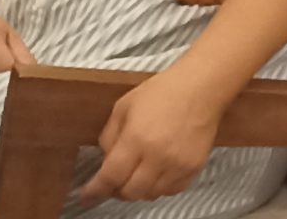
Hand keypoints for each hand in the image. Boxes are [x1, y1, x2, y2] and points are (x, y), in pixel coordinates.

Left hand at [79, 64, 231, 204]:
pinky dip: (158, 188)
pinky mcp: (194, 169)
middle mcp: (158, 158)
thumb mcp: (122, 107)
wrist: (200, 90)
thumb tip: (105, 162)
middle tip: (111, 181)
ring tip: (133, 174)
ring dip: (137, 189)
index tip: (86, 196)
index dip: (96, 190)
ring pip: (151, 195)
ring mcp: (178, 166)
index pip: (111, 176)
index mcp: (136, 139)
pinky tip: (153, 173)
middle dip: (116, 190)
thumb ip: (109, 137)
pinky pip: (171, 191)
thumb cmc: (160, 93)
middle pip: (131, 192)